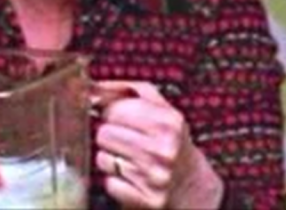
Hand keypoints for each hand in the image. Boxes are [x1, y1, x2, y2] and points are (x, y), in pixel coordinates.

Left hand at [93, 81, 223, 208]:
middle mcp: (164, 149)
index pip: (114, 109)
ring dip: (110, 158)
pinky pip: (109, 182)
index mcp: (169, 121)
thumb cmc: (170, 141)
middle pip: (104, 133)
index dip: (112, 113)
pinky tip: (130, 177)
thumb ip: (129, 90)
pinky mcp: (147, 199)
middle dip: (109, 135)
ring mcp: (156, 176)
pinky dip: (115, 180)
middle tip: (125, 140)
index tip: (120, 119)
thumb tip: (93, 87)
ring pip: (103, 158)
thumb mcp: (162, 108)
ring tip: (128, 158)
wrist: (192, 184)